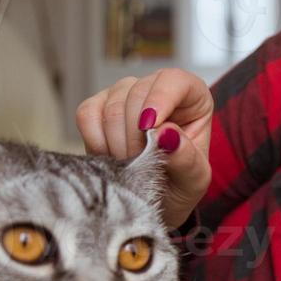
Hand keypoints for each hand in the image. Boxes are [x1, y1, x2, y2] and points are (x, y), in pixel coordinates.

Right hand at [75, 68, 212, 231]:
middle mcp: (155, 88)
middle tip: (141, 164)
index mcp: (190, 97)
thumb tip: (165, 133)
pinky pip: (87, 114)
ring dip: (118, 143)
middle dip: (136, 136)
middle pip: (136, 93)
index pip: (173, 79)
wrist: (155, 201)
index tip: (150, 130)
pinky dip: (96, 142)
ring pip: (111, 105)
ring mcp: (123, 95)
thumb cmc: (180, 185)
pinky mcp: (96, 108)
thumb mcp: (193, 180)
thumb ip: (186, 158)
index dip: (160, 99)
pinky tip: (110, 158)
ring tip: (130, 165)